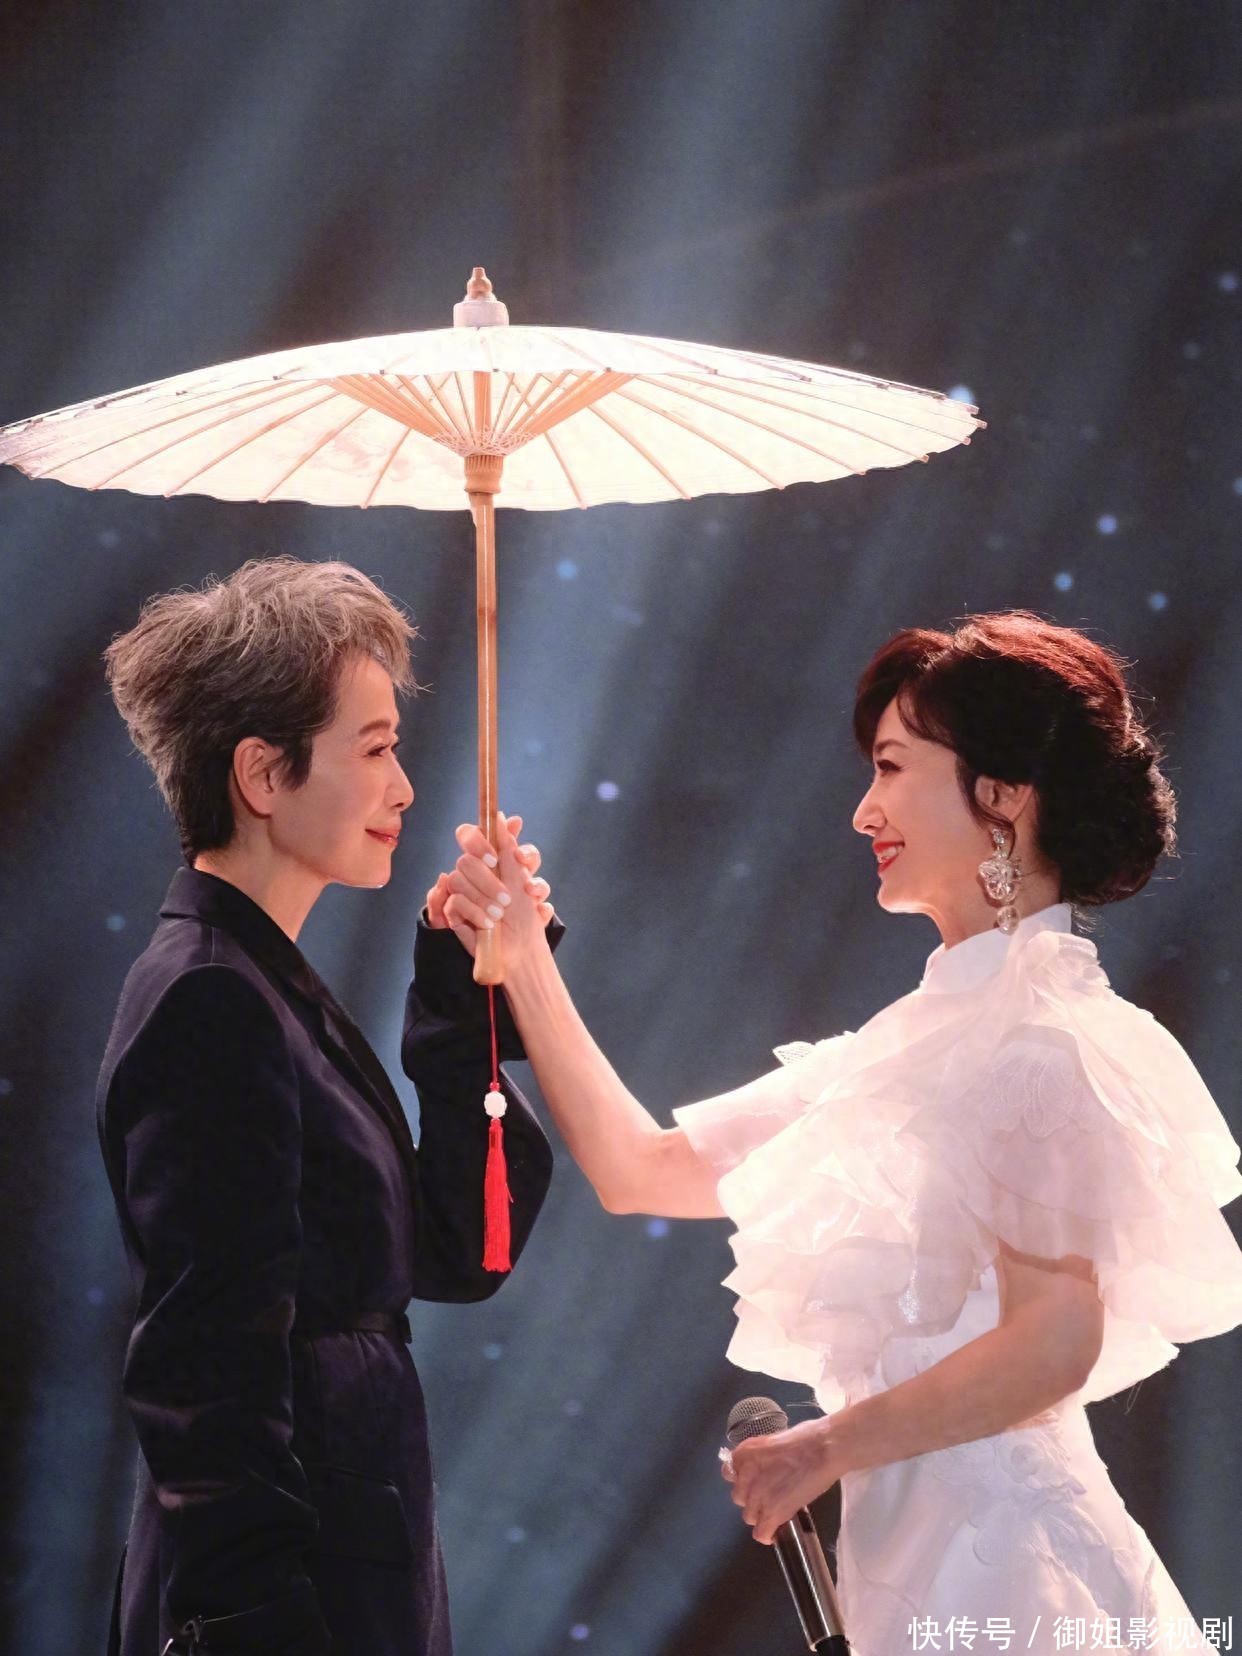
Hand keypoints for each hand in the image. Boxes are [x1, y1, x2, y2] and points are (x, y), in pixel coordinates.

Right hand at [426, 811, 553, 958]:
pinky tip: (487, 923)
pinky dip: (474, 911)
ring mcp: (462, 890)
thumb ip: (511, 850)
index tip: (494, 858)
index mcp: (491, 859)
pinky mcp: (453, 910)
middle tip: (506, 900)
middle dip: (488, 881)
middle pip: (466, 860)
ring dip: (483, 898)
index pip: (471, 835)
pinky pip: (454, 900)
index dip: (478, 841)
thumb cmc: (526, 917)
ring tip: (499, 916)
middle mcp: (475, 871)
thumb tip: (504, 818)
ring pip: (457, 878)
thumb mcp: (522, 880)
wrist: (521, 952)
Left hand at [721, 1417, 841, 1544]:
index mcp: (744, 1454)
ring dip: (760, 1515)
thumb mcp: (773, 1441)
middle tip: (769, 1495)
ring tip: (775, 1512)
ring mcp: (758, 1496)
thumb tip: (765, 1466)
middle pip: (740, 1497)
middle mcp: (745, 1476)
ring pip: (749, 1516)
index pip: (730, 1474)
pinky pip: (761, 1533)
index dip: (744, 1480)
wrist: (823, 1449)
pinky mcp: (773, 1513)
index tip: (755, 1481)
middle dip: (752, 1498)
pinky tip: (774, 1533)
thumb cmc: (806, 1437)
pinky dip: (767, 1535)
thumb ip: (762, 1457)